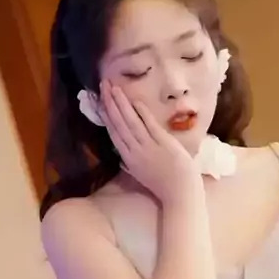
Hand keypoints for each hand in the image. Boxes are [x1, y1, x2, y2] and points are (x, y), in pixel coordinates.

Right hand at [100, 81, 200, 204]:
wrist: (180, 193)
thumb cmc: (163, 186)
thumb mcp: (141, 176)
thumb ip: (130, 165)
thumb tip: (120, 158)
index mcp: (129, 159)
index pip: (114, 134)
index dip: (106, 117)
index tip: (99, 103)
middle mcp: (135, 151)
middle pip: (119, 124)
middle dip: (110, 103)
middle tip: (103, 86)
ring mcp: (149, 146)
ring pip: (130, 122)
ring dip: (121, 104)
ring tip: (113, 88)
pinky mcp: (163, 142)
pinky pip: (149, 124)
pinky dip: (141, 112)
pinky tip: (134, 101)